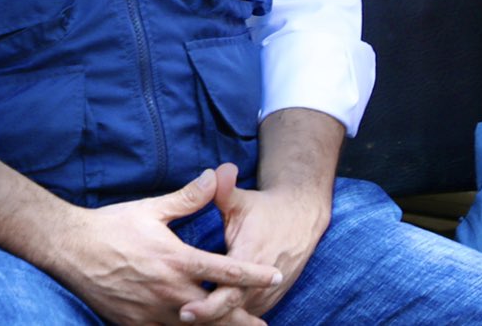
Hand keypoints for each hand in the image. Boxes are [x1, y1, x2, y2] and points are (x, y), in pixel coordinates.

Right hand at [41, 170, 282, 325]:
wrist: (70, 250)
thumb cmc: (111, 226)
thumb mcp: (151, 209)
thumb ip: (187, 198)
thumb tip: (214, 175)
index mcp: (176, 260)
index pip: (225, 271)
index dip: (253, 274)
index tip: (275, 276)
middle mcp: (169, 290)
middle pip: (216, 311)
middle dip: (242, 320)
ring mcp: (152, 311)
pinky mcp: (136, 324)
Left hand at [176, 164, 326, 322]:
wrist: (301, 218)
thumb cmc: (265, 209)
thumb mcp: (242, 200)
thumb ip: (225, 190)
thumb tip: (218, 170)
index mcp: (251, 260)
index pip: (227, 293)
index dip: (206, 305)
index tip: (184, 310)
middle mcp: (262, 283)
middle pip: (231, 311)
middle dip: (206, 318)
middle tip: (179, 320)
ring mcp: (268, 294)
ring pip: (240, 316)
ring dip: (217, 321)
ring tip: (182, 323)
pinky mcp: (269, 298)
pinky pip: (247, 314)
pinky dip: (229, 319)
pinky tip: (207, 321)